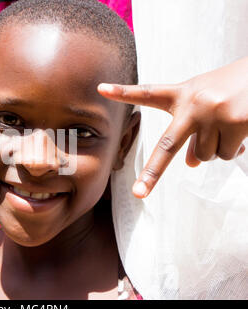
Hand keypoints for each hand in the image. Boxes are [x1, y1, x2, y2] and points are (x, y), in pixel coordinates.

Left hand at [98, 56, 247, 198]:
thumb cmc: (230, 89)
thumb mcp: (204, 104)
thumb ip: (191, 132)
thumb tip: (190, 164)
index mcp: (181, 94)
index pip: (148, 92)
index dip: (124, 92)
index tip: (101, 89)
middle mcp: (193, 103)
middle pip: (167, 146)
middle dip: (152, 173)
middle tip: (138, 193)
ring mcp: (214, 112)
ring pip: (205, 156)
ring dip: (215, 149)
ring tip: (228, 126)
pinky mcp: (237, 121)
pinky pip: (227, 154)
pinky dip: (234, 149)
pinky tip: (241, 131)